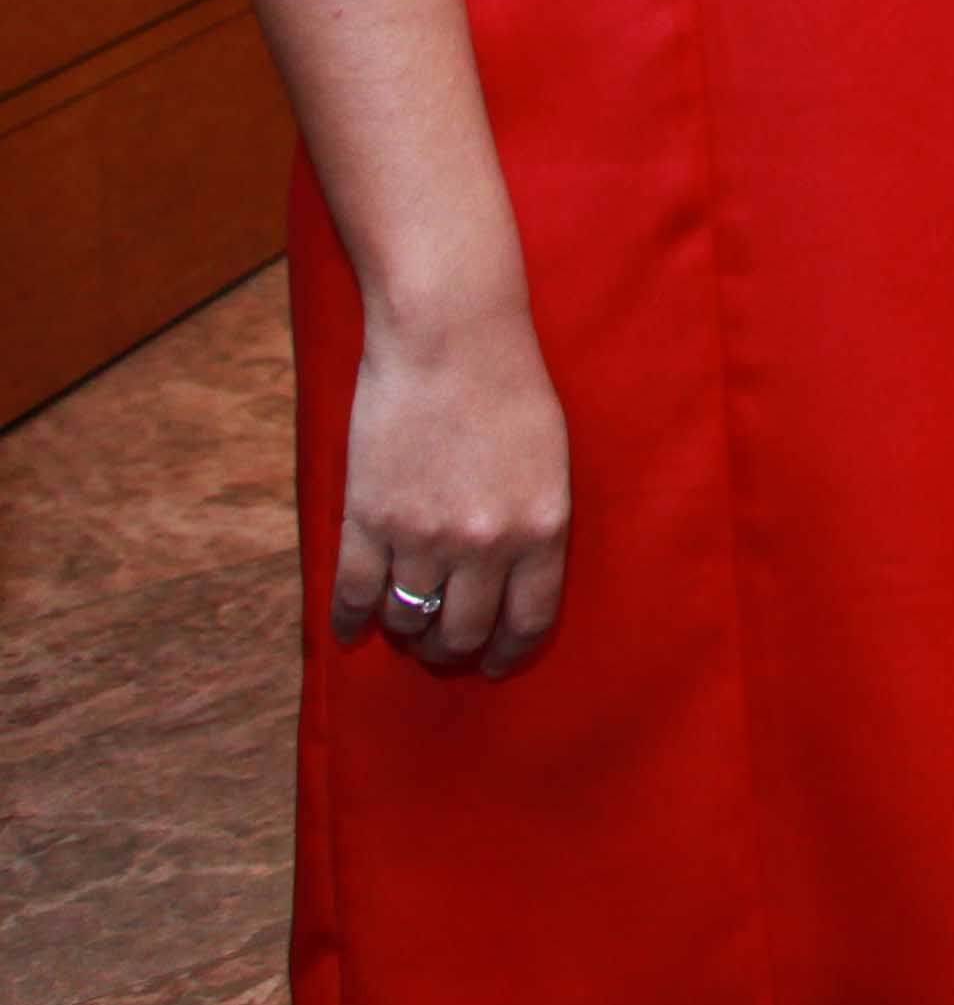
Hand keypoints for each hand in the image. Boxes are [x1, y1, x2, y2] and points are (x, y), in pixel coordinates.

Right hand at [331, 302, 571, 676]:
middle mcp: (485, 544)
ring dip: (406, 632)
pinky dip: (350, 620)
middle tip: (444, 649)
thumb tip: (513, 579)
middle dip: (453, 650)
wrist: (449, 339)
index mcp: (542, 528)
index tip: (496, 664)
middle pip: (463, 632)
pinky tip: (350, 630)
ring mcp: (422, 536)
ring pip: (408, 619)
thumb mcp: (551, 460)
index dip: (509, 652)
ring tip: (406, 629)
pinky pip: (355, 594)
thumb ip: (535, 522)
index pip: (528, 621)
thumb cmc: (510, 388)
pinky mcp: (369, 520)